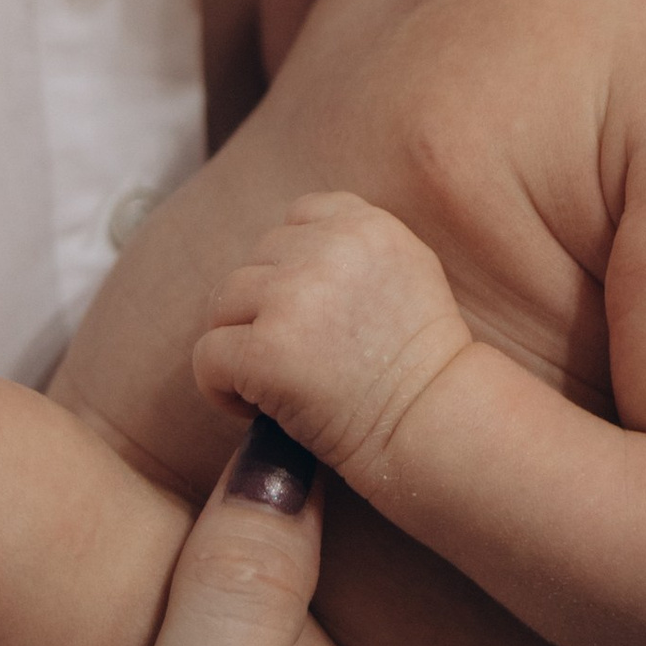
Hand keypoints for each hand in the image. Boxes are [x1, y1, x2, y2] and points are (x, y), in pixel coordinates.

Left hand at [191, 194, 472, 486]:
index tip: (313, 316)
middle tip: (298, 360)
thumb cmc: (424, 368)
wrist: (437, 426)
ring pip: (223, 304)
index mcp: (366, 224)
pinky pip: (208, 356)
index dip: (294, 269)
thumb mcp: (409, 271)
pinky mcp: (266, 349)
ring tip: (275, 384)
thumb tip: (288, 255)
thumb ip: (353, 248)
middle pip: (256, 262)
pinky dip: (220, 388)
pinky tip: (256, 410)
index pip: (298, 218)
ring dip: (240, 344)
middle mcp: (329, 247)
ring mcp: (294, 296)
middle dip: (266, 311)